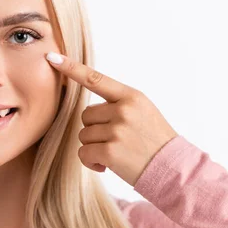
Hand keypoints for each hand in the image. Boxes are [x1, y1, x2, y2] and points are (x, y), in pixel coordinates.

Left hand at [46, 52, 178, 186]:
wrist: (174, 169)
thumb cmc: (155, 141)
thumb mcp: (143, 111)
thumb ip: (118, 104)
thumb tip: (87, 110)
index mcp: (131, 97)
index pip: (95, 79)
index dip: (72, 68)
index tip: (52, 58)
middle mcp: (123, 110)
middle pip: (86, 115)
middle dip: (96, 130)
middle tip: (117, 141)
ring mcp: (117, 130)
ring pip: (84, 135)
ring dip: (94, 147)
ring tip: (117, 153)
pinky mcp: (111, 151)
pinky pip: (84, 152)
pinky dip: (91, 161)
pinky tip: (107, 165)